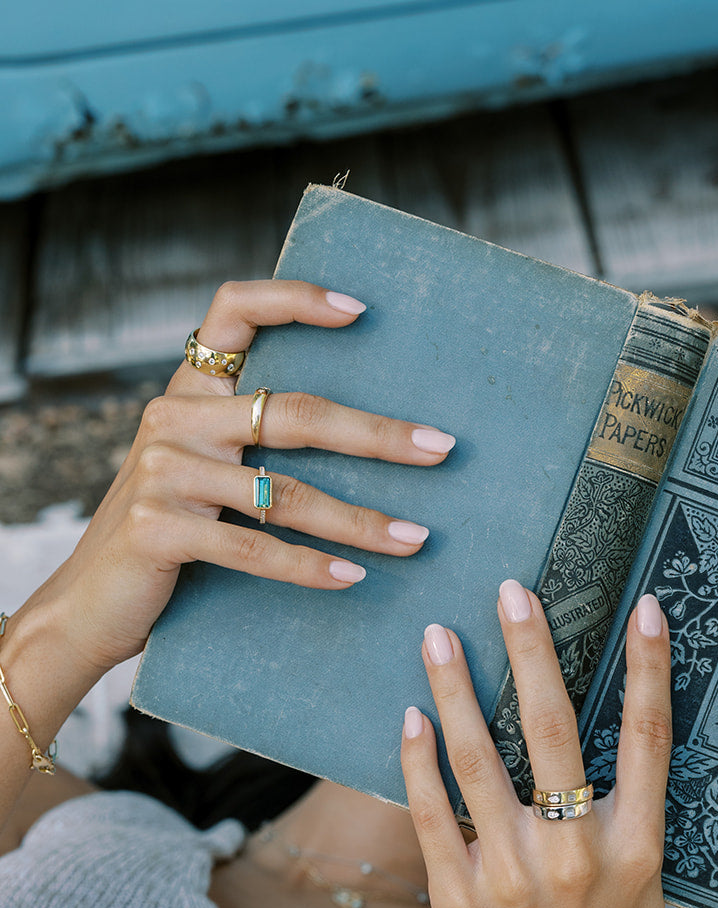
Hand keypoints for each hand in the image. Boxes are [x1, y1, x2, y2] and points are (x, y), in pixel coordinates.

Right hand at [14, 278, 455, 678]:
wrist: (87, 607)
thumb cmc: (167, 541)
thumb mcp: (203, 477)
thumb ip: (252, 447)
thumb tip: (364, 438)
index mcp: (189, 394)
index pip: (234, 313)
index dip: (295, 300)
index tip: (362, 311)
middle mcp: (173, 418)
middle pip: (294, 413)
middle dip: (377, 435)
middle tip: (440, 449)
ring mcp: (162, 471)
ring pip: (284, 492)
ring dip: (360, 520)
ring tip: (416, 539)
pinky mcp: (158, 526)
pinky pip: (253, 546)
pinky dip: (309, 566)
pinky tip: (353, 578)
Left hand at [400, 580, 670, 907]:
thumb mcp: (638, 892)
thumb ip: (627, 820)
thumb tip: (609, 732)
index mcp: (636, 850)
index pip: (648, 742)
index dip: (649, 671)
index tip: (642, 606)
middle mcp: (579, 857)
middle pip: (555, 731)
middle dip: (532, 651)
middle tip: (511, 590)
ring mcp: (515, 878)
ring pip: (480, 760)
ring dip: (456, 688)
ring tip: (437, 635)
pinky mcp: (459, 899)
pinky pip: (432, 812)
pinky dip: (419, 759)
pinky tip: (410, 718)